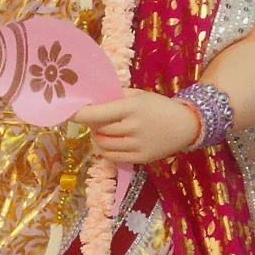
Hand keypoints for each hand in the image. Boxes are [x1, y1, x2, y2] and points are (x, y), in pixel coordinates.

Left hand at [78, 90, 200, 163]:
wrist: (185, 125)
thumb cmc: (159, 106)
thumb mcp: (139, 95)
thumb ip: (116, 98)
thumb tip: (92, 101)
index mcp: (131, 108)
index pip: (97, 113)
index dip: (79, 114)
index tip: (68, 112)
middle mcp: (132, 128)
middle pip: (98, 129)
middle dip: (92, 125)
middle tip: (95, 119)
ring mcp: (136, 145)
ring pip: (102, 145)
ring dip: (97, 137)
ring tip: (103, 131)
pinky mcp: (139, 159)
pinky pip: (112, 156)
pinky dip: (105, 149)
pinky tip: (110, 142)